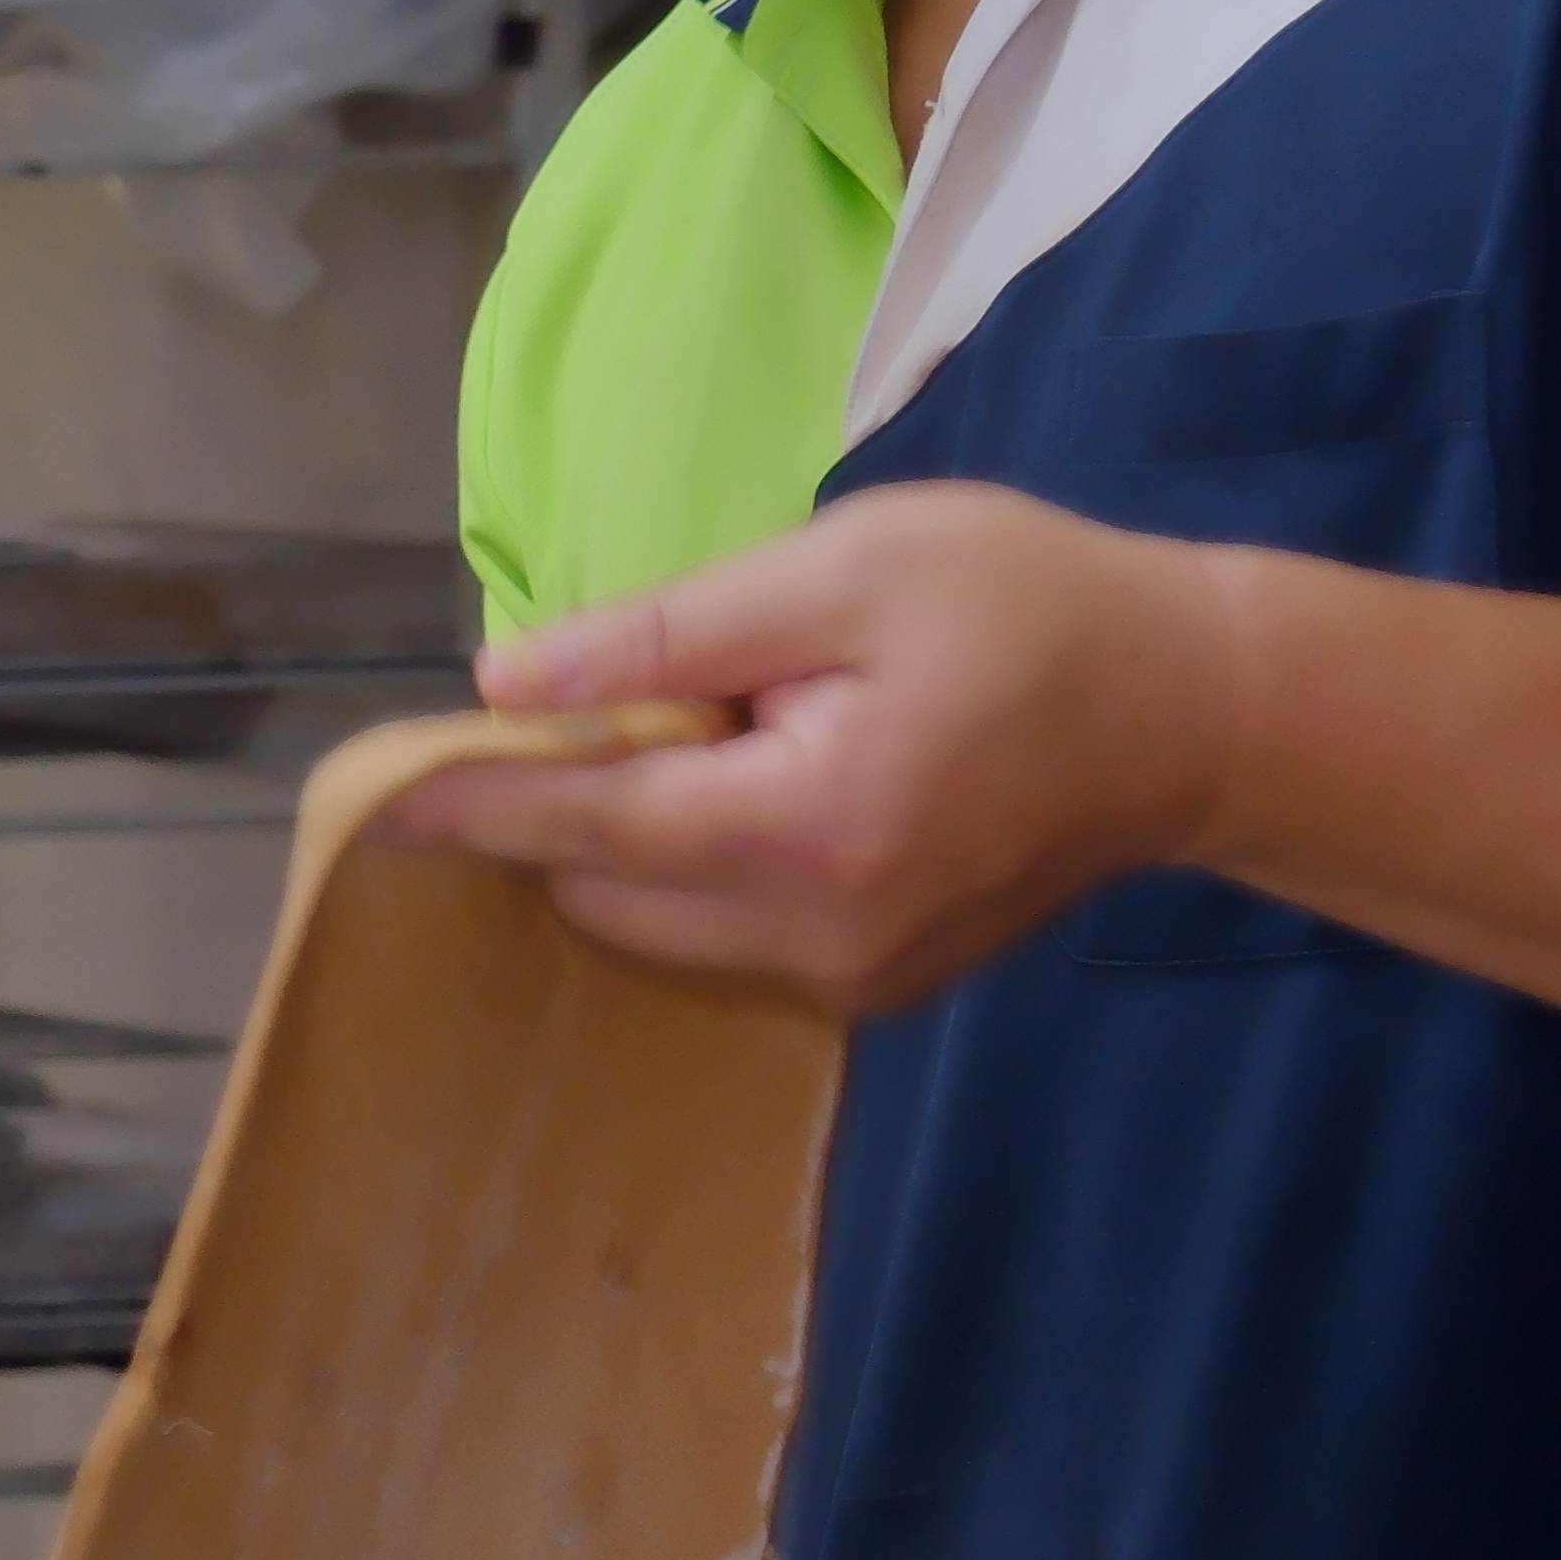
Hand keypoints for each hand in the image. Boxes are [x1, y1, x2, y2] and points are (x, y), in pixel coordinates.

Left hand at [388, 483, 1249, 1012]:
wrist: (1195, 709)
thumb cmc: (1025, 605)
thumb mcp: (842, 570)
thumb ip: (669, 638)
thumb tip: (510, 682)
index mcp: (805, 827)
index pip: (583, 826)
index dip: (469, 801)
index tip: (365, 797)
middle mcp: (816, 937)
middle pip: (604, 890)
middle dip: (558, 811)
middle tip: (583, 705)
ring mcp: (850, 982)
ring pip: (655, 930)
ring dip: (628, 845)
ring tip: (701, 735)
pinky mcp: (875, 989)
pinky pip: (723, 945)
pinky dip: (692, 876)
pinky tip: (745, 788)